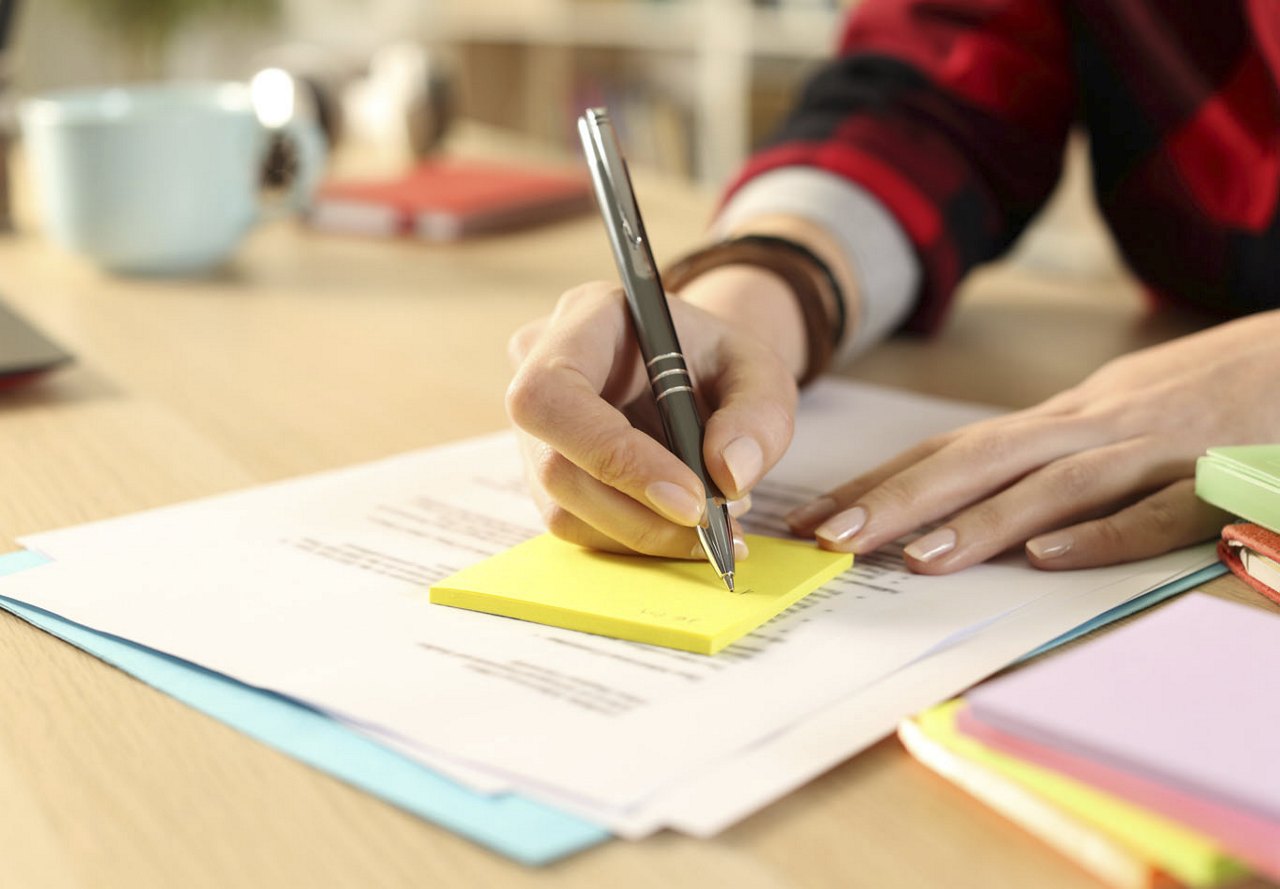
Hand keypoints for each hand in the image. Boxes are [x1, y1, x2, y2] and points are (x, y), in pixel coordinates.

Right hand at [506, 274, 800, 558]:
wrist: (696, 371)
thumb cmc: (718, 361)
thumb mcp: (759, 369)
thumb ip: (758, 415)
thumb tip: (728, 475)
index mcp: (583, 320)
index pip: (552, 393)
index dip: (612, 453)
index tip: (690, 499)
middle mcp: (537, 372)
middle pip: (554, 467)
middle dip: (639, 514)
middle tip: (714, 526)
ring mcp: (534, 430)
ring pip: (563, 509)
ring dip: (644, 533)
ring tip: (713, 522)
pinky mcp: (545, 476)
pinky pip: (578, 526)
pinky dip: (636, 539)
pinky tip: (683, 526)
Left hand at [787, 310, 1279, 572]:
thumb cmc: (1210, 393)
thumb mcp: (1117, 417)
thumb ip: (1051, 458)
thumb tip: (973, 502)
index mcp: (1064, 420)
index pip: (951, 451)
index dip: (879, 484)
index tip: (815, 520)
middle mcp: (1094, 427)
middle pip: (980, 461)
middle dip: (897, 501)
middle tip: (828, 540)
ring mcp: (1156, 449)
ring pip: (1054, 484)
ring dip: (982, 521)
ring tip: (912, 559)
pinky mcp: (1220, 477)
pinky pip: (1159, 510)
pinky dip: (1104, 533)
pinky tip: (1049, 559)